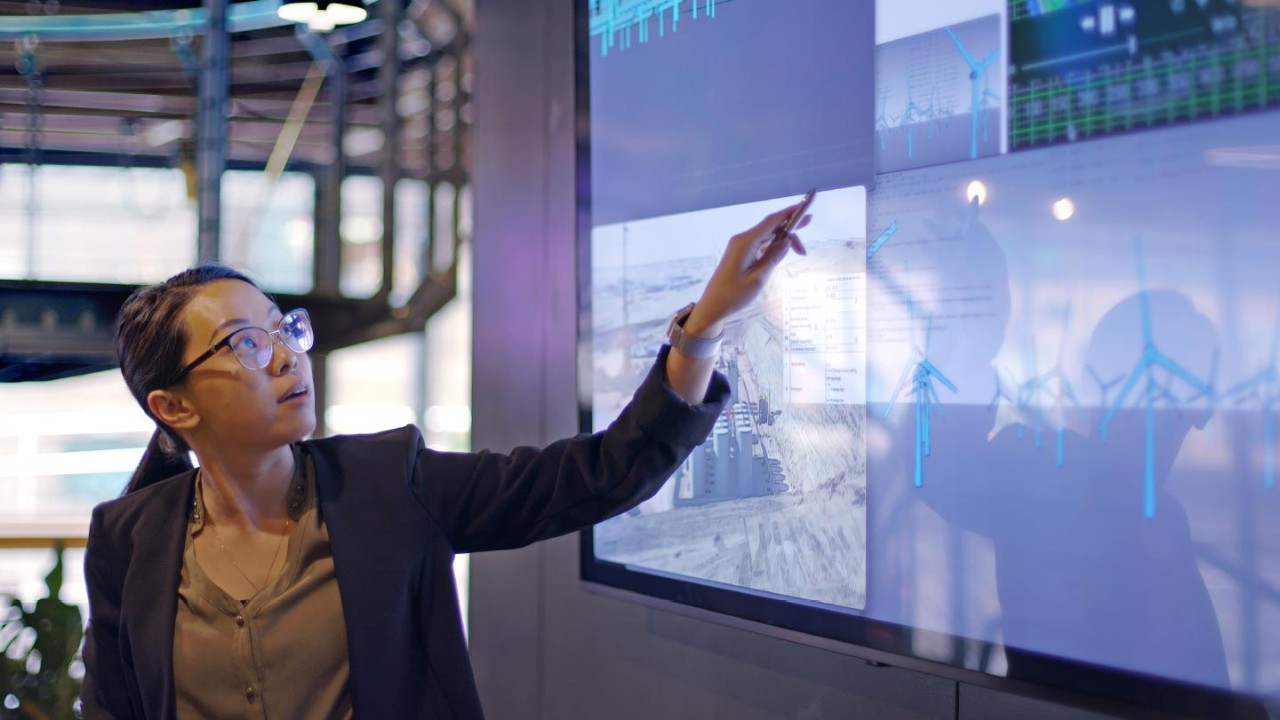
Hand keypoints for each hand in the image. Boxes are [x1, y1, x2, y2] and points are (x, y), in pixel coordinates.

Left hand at [683, 204, 810, 336]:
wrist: (713, 306)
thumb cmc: (734, 296)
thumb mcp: (758, 278)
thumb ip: (773, 257)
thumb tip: (786, 241)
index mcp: (745, 243)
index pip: (771, 222)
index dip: (789, 213)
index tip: (805, 208)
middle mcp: (742, 240)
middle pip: (770, 227)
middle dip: (790, 225)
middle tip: (810, 221)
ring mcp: (741, 247)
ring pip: (767, 236)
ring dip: (784, 240)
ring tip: (801, 251)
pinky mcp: (741, 254)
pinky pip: (761, 244)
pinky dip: (774, 246)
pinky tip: (785, 252)